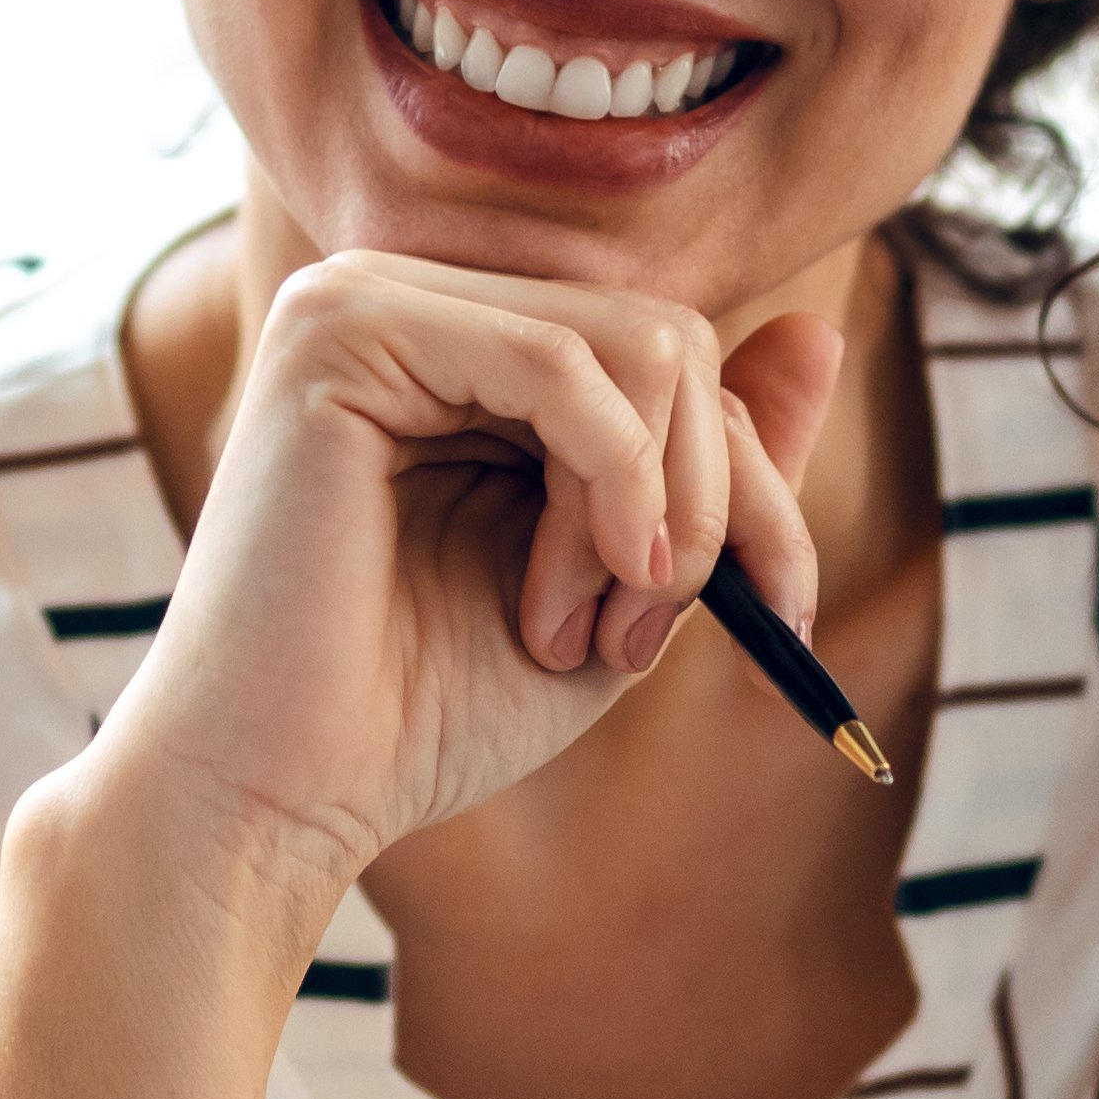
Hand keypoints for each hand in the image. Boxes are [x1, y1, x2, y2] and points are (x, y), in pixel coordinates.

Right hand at [91, 252, 844, 901]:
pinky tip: (564, 597)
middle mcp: (415, 300)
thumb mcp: (627, 583)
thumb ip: (716, 466)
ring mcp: (369, 298)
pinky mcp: (342, 330)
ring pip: (635, 344)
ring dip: (658, 511)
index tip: (784, 623)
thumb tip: (819, 328)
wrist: (280, 799)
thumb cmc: (425, 712)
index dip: (757, 487)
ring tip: (588, 630)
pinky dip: (609, 486)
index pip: (677, 359)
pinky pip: (560, 361)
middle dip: (716, 503)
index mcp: (468, 352)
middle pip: (671, 338)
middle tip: (650, 637)